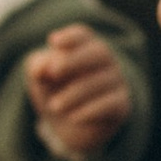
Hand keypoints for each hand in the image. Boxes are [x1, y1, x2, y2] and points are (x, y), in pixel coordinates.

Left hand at [23, 23, 132, 160]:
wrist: (69, 125)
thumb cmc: (55, 89)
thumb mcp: (41, 77)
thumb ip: (39, 67)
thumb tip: (41, 69)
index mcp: (85, 46)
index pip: (82, 35)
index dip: (70, 37)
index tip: (53, 42)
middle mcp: (106, 60)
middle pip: (98, 52)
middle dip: (74, 60)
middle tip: (54, 71)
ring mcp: (116, 81)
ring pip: (100, 82)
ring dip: (74, 94)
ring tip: (54, 106)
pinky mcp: (121, 104)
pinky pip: (111, 104)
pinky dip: (91, 110)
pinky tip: (73, 117)